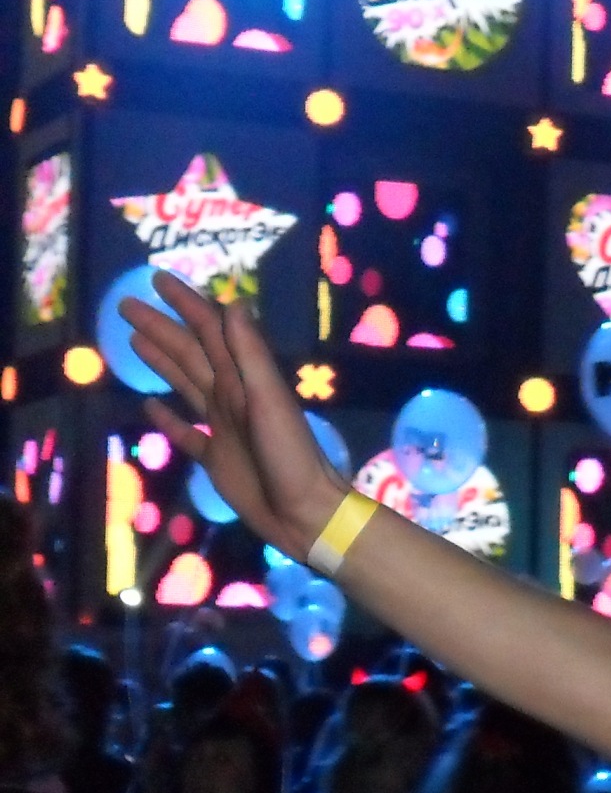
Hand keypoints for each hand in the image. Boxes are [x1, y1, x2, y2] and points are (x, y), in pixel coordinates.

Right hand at [119, 272, 346, 557]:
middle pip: (190, 352)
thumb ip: (250, 354)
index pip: (210, 330)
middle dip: (160, 327)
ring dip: (161, 360)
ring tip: (132, 339)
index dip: (186, 304)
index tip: (156, 279)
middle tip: (125, 304)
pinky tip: (148, 405)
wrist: (303, 513)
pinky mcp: (215, 457)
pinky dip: (168, 417)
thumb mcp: (269, 400)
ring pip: (185, 383)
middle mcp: (231, 396)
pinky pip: (185, 432)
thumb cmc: (290, 455)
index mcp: (244, 379)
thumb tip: (234, 302)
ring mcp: (223, 426)